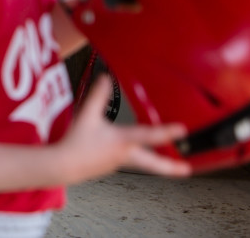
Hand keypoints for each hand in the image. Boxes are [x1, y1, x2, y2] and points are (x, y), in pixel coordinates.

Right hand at [60, 75, 190, 183]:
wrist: (63, 165)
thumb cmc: (75, 142)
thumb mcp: (87, 115)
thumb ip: (98, 96)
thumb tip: (106, 79)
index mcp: (122, 141)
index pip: (149, 135)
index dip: (167, 132)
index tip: (182, 130)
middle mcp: (124, 155)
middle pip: (153, 163)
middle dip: (171, 167)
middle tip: (186, 169)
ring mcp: (118, 163)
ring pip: (142, 163)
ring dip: (158, 164)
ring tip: (170, 164)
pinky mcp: (110, 166)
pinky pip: (129, 162)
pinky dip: (138, 159)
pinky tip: (135, 154)